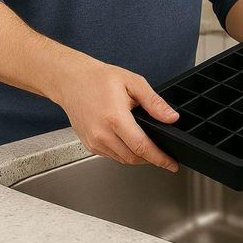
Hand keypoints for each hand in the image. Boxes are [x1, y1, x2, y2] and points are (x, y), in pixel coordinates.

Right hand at [53, 60, 178, 170]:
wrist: (71, 80)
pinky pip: (112, 155)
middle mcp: (102, 133)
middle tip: (165, 155)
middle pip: (133, 157)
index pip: (142, 147)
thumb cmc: (99, 79)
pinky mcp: (89, 144)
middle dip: (152, 159)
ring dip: (138, 157)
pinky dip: (125, 153)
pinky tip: (131, 143)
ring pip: (123, 159)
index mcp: (115, 118)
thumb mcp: (133, 83)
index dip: (160, 158)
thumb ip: (154, 103)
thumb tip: (171, 117)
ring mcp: (93, 141)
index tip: (172, 164)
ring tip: (150, 149)